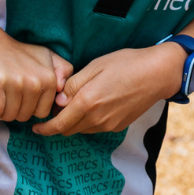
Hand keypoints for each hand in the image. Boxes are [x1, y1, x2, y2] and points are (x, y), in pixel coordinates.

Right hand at [0, 31, 72, 122]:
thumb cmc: (18, 53)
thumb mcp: (47, 56)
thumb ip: (64, 70)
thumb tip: (62, 89)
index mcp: (49, 78)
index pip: (42, 112)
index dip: (30, 108)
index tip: (22, 98)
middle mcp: (35, 81)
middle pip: (25, 116)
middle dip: (15, 111)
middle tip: (8, 96)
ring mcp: (16, 82)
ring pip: (9, 116)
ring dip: (1, 112)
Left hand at [32, 43, 183, 136]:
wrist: (157, 74)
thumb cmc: (126, 64)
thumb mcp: (95, 66)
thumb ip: (73, 85)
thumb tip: (58, 101)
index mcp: (87, 102)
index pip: (58, 125)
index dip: (44, 128)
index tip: (36, 127)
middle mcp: (97, 118)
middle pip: (68, 130)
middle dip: (57, 125)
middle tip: (52, 113)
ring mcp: (109, 124)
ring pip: (82, 130)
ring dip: (73, 123)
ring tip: (73, 107)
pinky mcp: (119, 125)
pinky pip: (96, 128)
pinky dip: (87, 122)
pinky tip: (92, 107)